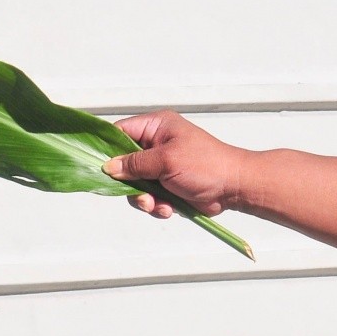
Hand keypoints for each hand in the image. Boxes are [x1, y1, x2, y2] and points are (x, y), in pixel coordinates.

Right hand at [102, 110, 247, 219]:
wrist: (234, 188)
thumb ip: (136, 163)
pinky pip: (149, 198)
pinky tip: (169, 208)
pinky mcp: (167, 186)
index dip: (108, 149)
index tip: (102, 168)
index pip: (120, 132)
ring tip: (158, 204)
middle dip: (130, 183)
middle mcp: (156, 145)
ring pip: (135, 185)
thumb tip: (109, 167)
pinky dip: (156, 206)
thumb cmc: (206, 165)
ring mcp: (161, 167)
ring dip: (145, 199)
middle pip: (124, 164)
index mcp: (156, 127)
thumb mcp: (166, 160)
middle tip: (141, 194)